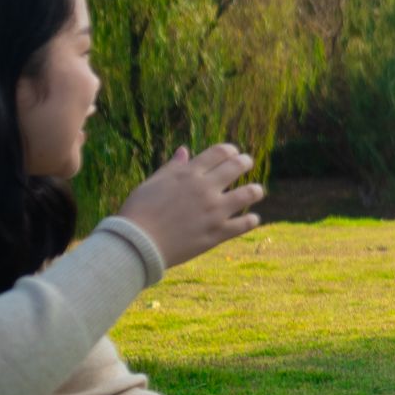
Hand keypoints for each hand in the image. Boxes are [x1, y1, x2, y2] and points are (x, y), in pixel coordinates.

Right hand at [118, 144, 263, 267]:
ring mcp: (214, 211)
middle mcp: (205, 189)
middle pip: (236, 167)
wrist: (138, 244)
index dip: (230, 150)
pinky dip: (251, 220)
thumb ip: (172, 167)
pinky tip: (253, 219)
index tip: (234, 153)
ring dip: (255, 190)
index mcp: (189, 174)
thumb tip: (184, 150)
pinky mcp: (217, 233)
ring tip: (257, 191)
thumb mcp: (152, 183)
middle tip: (247, 163)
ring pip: (248, 194)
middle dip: (245, 162)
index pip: (219, 153)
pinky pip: (244, 224)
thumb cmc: (139, 212)